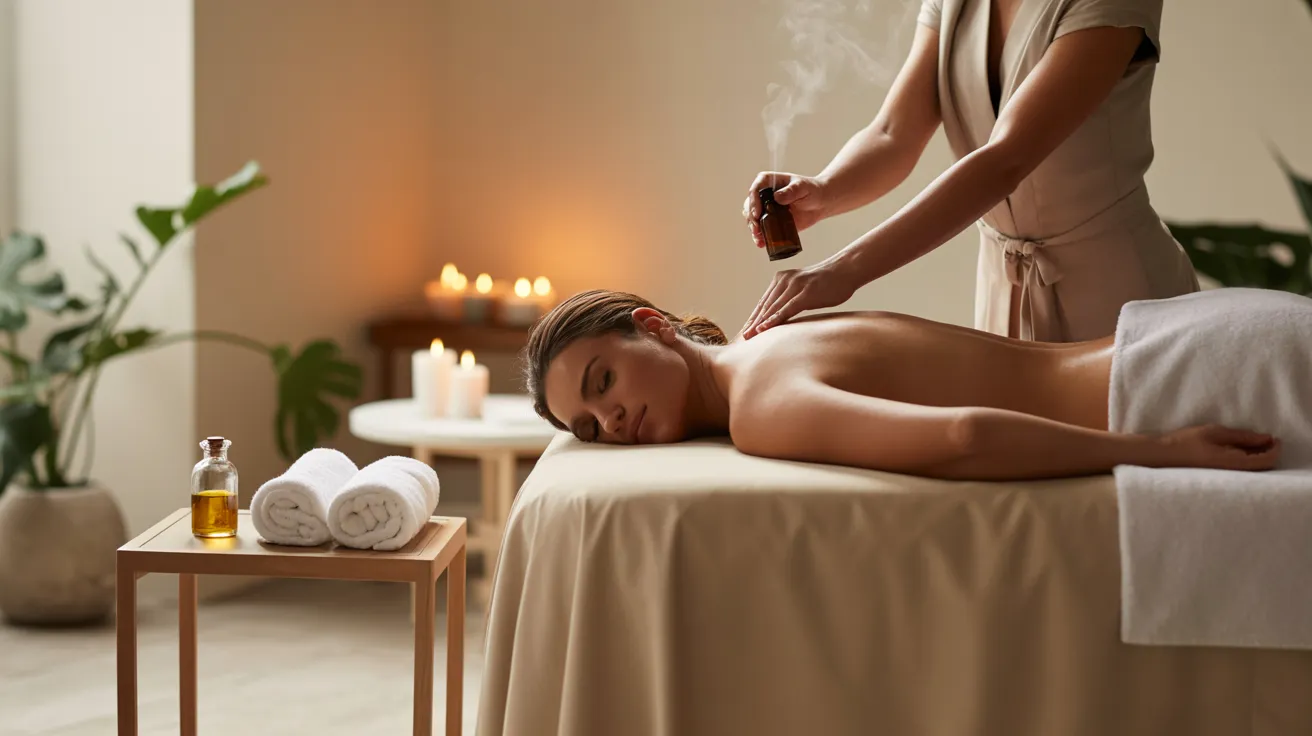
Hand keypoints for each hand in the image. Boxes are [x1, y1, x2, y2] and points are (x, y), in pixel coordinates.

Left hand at [740, 261, 858, 338]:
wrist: (846, 270)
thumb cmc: (828, 283)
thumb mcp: (804, 289)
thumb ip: (792, 299)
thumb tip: (785, 316)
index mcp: (782, 279)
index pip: (764, 302)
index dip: (754, 317)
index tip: (746, 330)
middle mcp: (785, 281)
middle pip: (765, 306)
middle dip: (753, 322)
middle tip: (743, 337)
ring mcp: (795, 286)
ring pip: (772, 308)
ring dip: (759, 324)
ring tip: (749, 336)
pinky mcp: (805, 293)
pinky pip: (786, 309)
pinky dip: (774, 319)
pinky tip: (764, 328)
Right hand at [742, 172, 829, 248]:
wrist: (819, 203)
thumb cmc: (811, 190)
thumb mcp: (803, 187)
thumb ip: (791, 191)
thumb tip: (777, 197)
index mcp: (768, 182)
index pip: (755, 190)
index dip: (753, 202)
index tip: (757, 213)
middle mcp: (763, 195)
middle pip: (749, 205)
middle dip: (751, 218)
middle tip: (757, 228)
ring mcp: (765, 209)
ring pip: (752, 219)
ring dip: (753, 228)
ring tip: (759, 237)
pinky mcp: (771, 222)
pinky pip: (761, 230)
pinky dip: (760, 237)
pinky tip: (761, 243)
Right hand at [1154, 425, 1281, 470]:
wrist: (1161, 456)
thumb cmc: (1186, 442)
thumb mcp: (1216, 433)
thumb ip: (1243, 436)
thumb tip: (1266, 438)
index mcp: (1234, 463)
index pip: (1267, 460)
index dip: (1275, 449)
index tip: (1275, 437)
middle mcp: (1233, 474)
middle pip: (1263, 467)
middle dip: (1269, 452)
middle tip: (1266, 438)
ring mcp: (1226, 476)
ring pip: (1252, 469)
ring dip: (1258, 455)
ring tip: (1253, 441)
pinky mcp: (1220, 476)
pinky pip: (1242, 469)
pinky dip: (1247, 459)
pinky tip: (1239, 449)